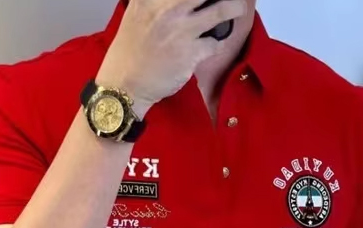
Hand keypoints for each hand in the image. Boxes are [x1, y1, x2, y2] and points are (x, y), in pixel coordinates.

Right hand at [97, 0, 246, 113]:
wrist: (124, 85)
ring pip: (222, 9)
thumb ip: (154, 2)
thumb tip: (175, 2)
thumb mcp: (136, 13)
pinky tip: (212, 45)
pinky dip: (218, 44)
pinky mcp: (191, 52)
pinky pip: (216, 43)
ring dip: (234, 8)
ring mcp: (181, 29)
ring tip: (238, 9)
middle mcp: (168, 7)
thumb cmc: (129, 52)